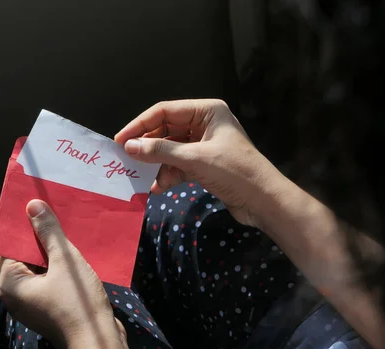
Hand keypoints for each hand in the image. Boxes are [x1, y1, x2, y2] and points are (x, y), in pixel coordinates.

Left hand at [0, 199, 124, 348]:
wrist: (98, 343)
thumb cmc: (77, 302)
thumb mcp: (65, 261)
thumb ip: (49, 233)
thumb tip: (32, 206)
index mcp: (10, 284)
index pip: (7, 246)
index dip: (20, 224)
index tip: (32, 203)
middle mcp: (16, 294)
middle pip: (23, 256)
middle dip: (38, 234)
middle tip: (51, 210)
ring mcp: (33, 303)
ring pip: (39, 267)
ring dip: (51, 249)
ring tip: (66, 225)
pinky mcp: (50, 308)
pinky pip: (50, 279)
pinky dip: (59, 265)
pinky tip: (76, 249)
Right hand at [115, 99, 286, 227]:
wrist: (264, 201)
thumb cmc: (235, 172)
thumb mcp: (195, 159)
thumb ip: (161, 151)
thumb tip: (129, 147)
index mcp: (207, 111)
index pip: (165, 111)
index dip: (140, 125)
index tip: (120, 140)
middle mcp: (205, 124)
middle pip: (166, 130)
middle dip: (147, 146)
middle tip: (126, 159)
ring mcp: (205, 145)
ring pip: (171, 150)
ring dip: (157, 164)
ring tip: (141, 176)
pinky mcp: (205, 165)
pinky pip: (179, 165)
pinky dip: (169, 175)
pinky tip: (158, 187)